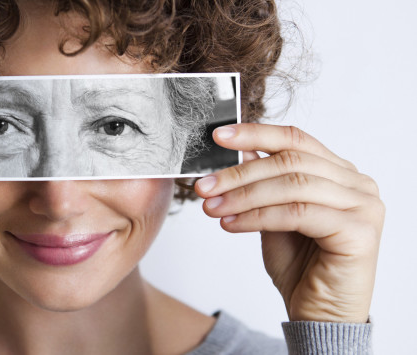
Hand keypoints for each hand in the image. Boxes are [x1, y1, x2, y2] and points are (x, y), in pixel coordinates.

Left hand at [195, 123, 383, 322]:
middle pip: (290, 161)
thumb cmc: (300, 267)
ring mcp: (363, 206)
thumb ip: (264, 183)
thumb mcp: (274, 216)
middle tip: (205, 186)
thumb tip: (243, 152)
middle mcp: (357, 184)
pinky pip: (298, 214)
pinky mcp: (359, 232)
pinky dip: (258, 216)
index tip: (219, 136)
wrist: (318, 314)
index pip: (296, 140)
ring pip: (292, 186)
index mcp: (340, 173)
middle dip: (239, 173)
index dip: (256, 134)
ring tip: (212, 208)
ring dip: (244, 196)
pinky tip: (231, 224)